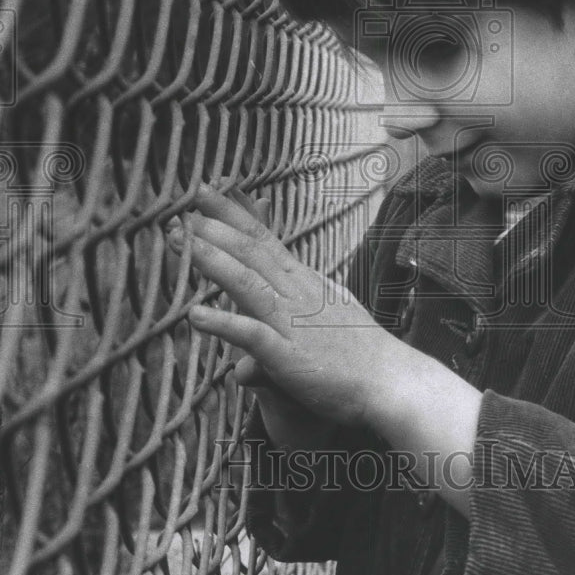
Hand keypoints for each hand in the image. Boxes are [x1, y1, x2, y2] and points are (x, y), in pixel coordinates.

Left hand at [167, 182, 398, 429]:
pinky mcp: (290, 357)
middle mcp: (299, 294)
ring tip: (182, 242)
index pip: (265, 240)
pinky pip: (252, 336)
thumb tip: (294, 274)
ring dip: (213, 261)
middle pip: (252, 252)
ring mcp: (294, 323)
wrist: (392, 383)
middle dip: (215, 227)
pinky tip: (195, 315)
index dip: (234, 214)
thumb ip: (304, 291)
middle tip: (184, 205)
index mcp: (306, 282)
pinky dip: (224, 323)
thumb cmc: (362, 351)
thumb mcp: (331, 307)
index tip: (208, 192)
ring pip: (248, 283)